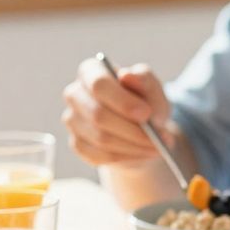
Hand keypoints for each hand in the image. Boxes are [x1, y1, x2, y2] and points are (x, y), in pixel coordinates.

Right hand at [61, 58, 175, 166]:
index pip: (99, 85)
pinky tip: (142, 153)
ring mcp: (73, 120)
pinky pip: (100, 156)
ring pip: (101, 138)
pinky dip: (126, 157)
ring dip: (133, 146)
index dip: (122, 101)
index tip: (146, 114)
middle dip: (132, 129)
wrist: (142, 129)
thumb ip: (143, 79)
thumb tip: (127, 76)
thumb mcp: (152, 88)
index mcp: (91, 71)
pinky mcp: (77, 144)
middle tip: (157, 138)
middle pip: (98, 114)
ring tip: (156, 147)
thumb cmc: (145, 101)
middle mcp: (75, 94)